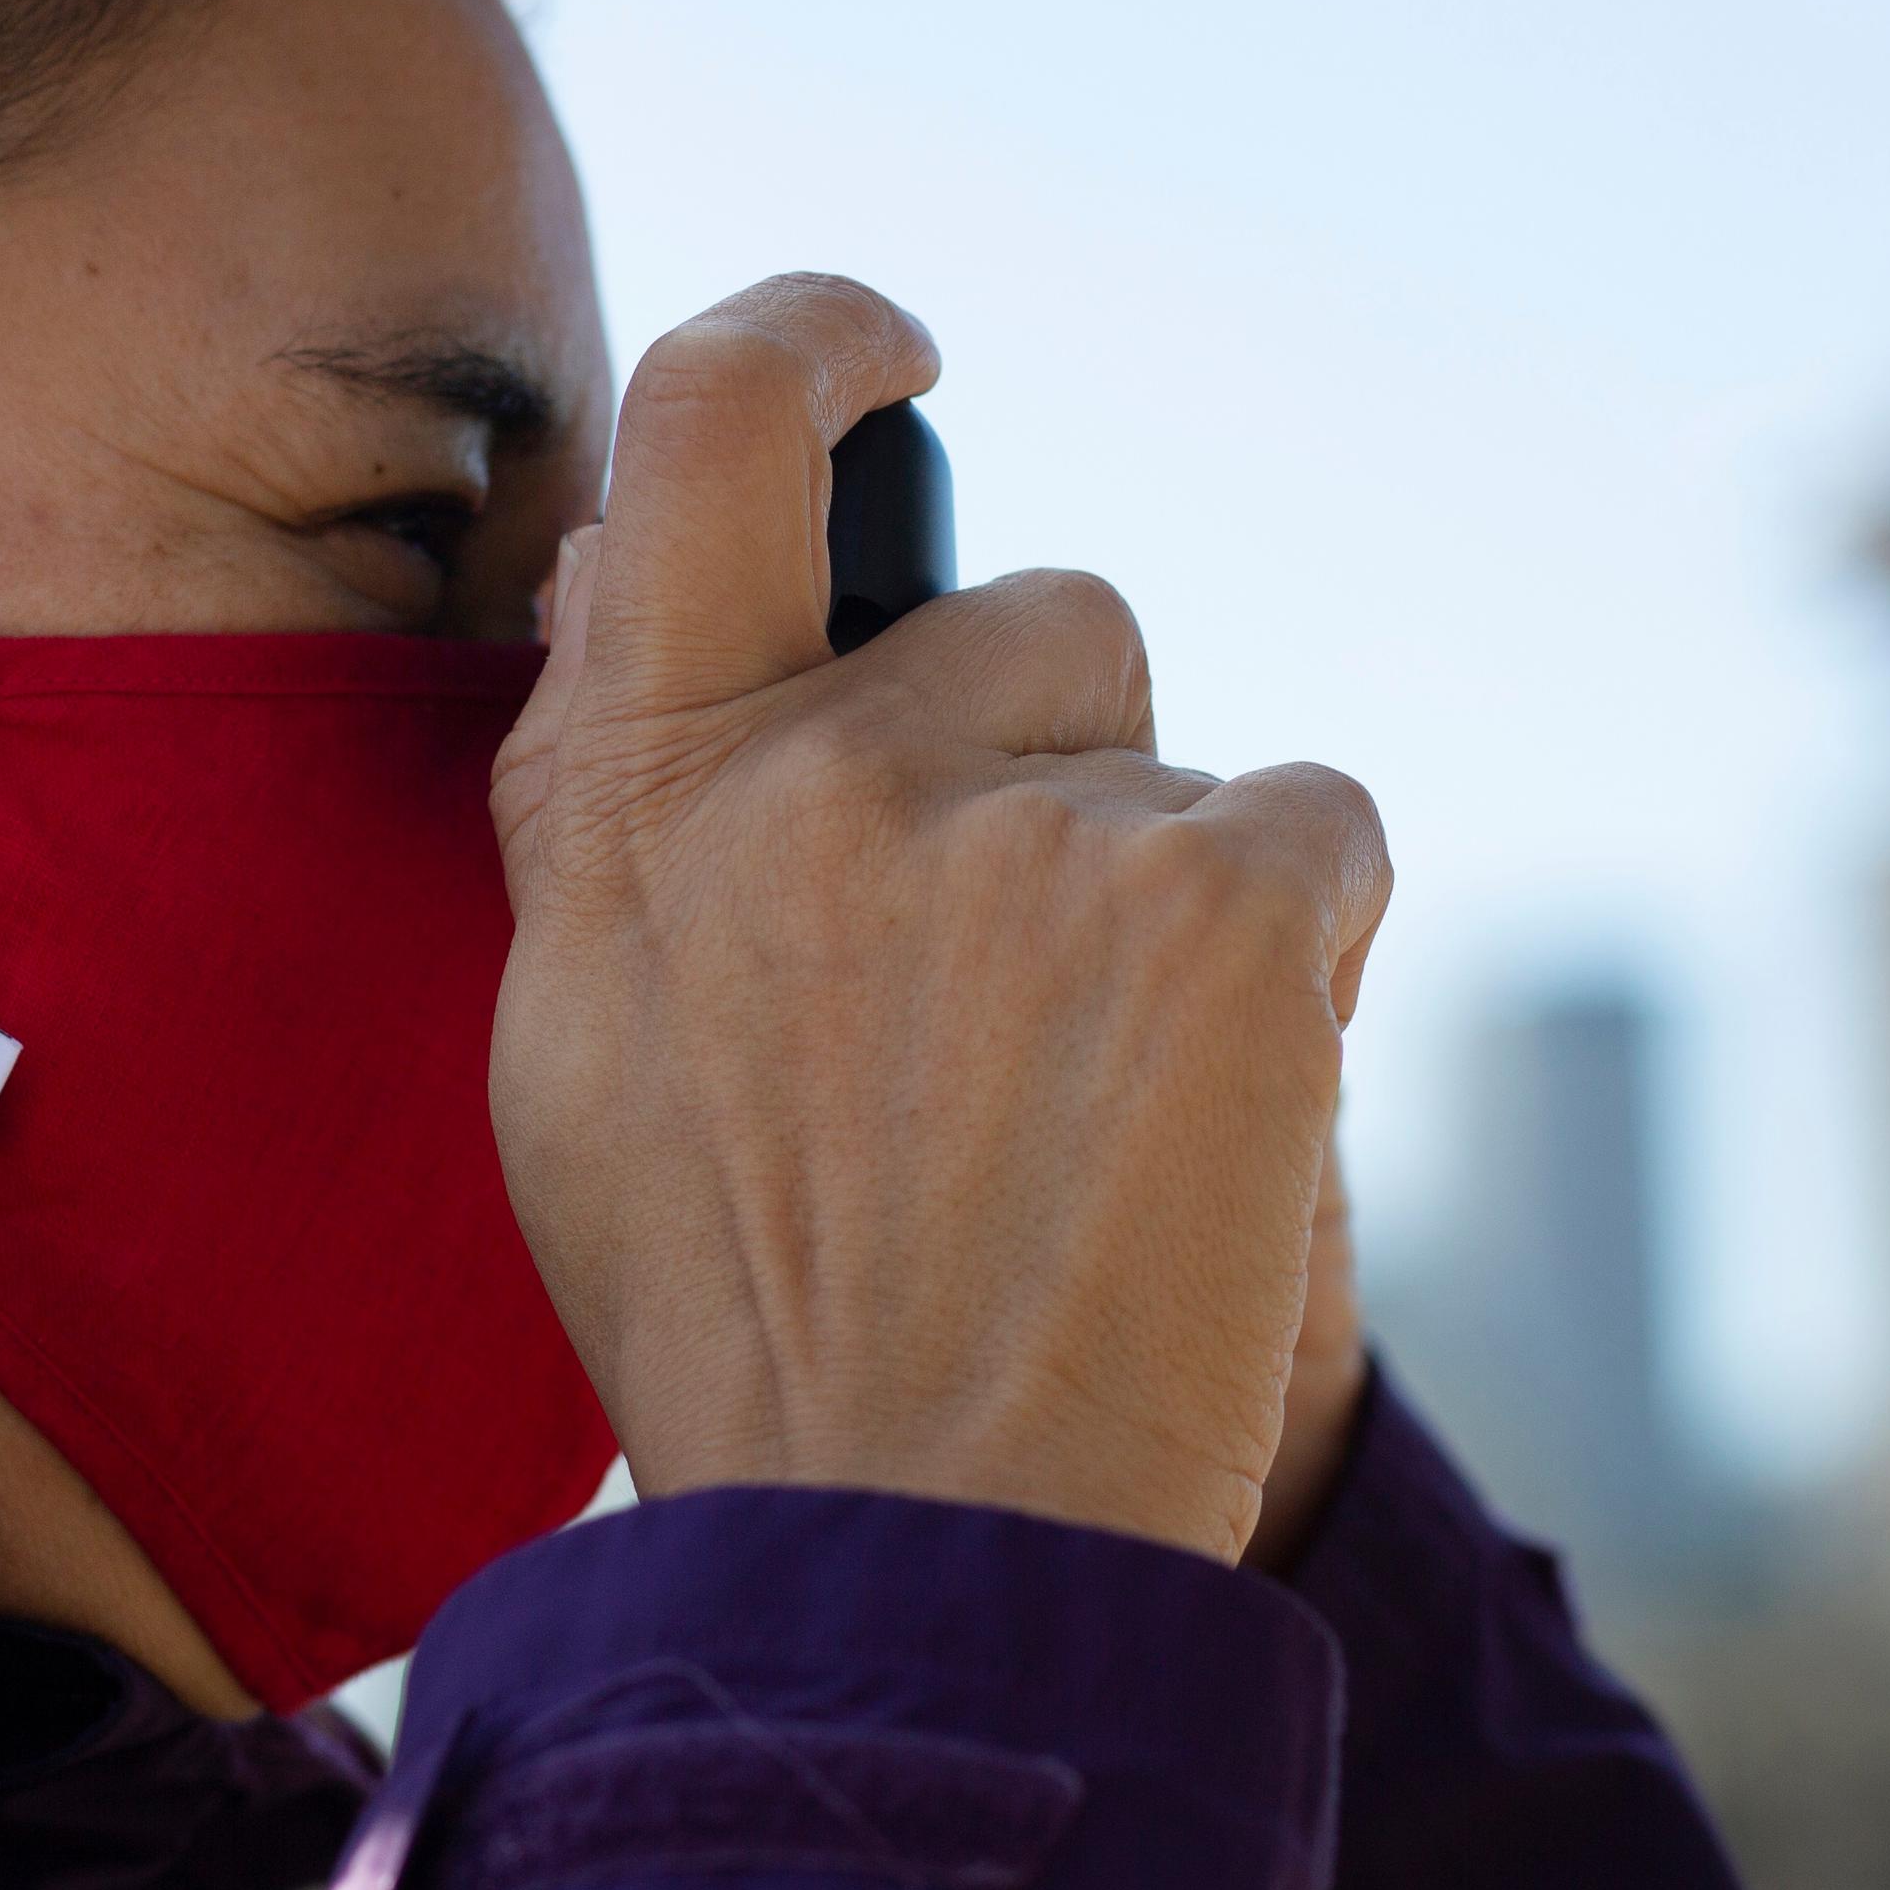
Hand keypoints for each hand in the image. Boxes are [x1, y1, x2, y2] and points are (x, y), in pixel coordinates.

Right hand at [489, 277, 1391, 1564]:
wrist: (931, 1554)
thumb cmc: (749, 1312)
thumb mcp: (577, 1045)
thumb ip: (597, 797)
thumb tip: (611, 571)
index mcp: (637, 791)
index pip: (705, 425)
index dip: (815, 335)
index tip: (893, 352)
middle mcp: (813, 771)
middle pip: (1030, 616)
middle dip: (1057, 755)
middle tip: (1020, 991)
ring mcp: (1026, 826)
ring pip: (1167, 750)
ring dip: (1160, 879)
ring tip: (1091, 1103)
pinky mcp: (1226, 896)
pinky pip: (1312, 826)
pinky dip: (1299, 951)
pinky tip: (1208, 1113)